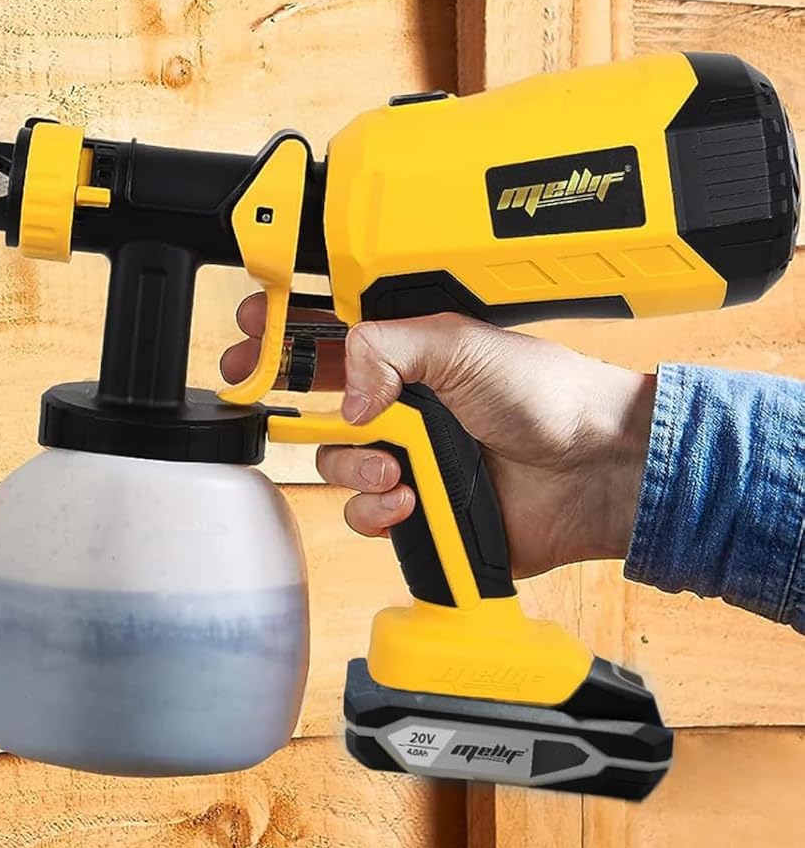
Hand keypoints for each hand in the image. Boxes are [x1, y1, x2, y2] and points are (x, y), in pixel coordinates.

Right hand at [222, 297, 656, 577]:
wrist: (596, 470)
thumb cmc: (549, 396)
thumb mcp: (460, 344)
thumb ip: (384, 349)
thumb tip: (343, 395)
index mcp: (408, 359)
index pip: (331, 342)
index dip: (286, 336)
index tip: (252, 331)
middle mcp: (402, 410)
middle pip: (318, 409)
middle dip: (293, 405)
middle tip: (262, 393)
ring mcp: (410, 463)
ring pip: (336, 468)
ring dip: (354, 468)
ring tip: (395, 468)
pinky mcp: (421, 514)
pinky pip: (366, 516)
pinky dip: (379, 510)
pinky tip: (411, 500)